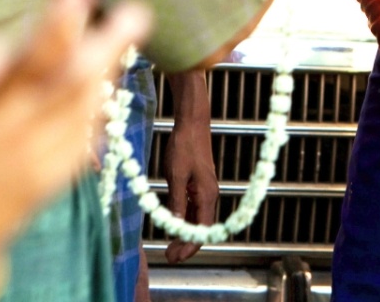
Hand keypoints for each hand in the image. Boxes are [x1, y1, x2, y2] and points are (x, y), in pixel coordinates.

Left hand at [161, 71, 218, 263]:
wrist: (192, 123)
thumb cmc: (184, 145)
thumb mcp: (176, 175)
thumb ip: (176, 201)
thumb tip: (174, 226)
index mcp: (207, 194)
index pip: (202, 229)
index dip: (190, 246)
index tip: (176, 257)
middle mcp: (209, 194)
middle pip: (201, 227)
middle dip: (186, 243)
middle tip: (169, 256)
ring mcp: (204, 189)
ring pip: (196, 219)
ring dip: (184, 233)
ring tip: (169, 246)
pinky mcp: (198, 184)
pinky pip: (192, 208)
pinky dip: (183, 220)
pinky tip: (172, 225)